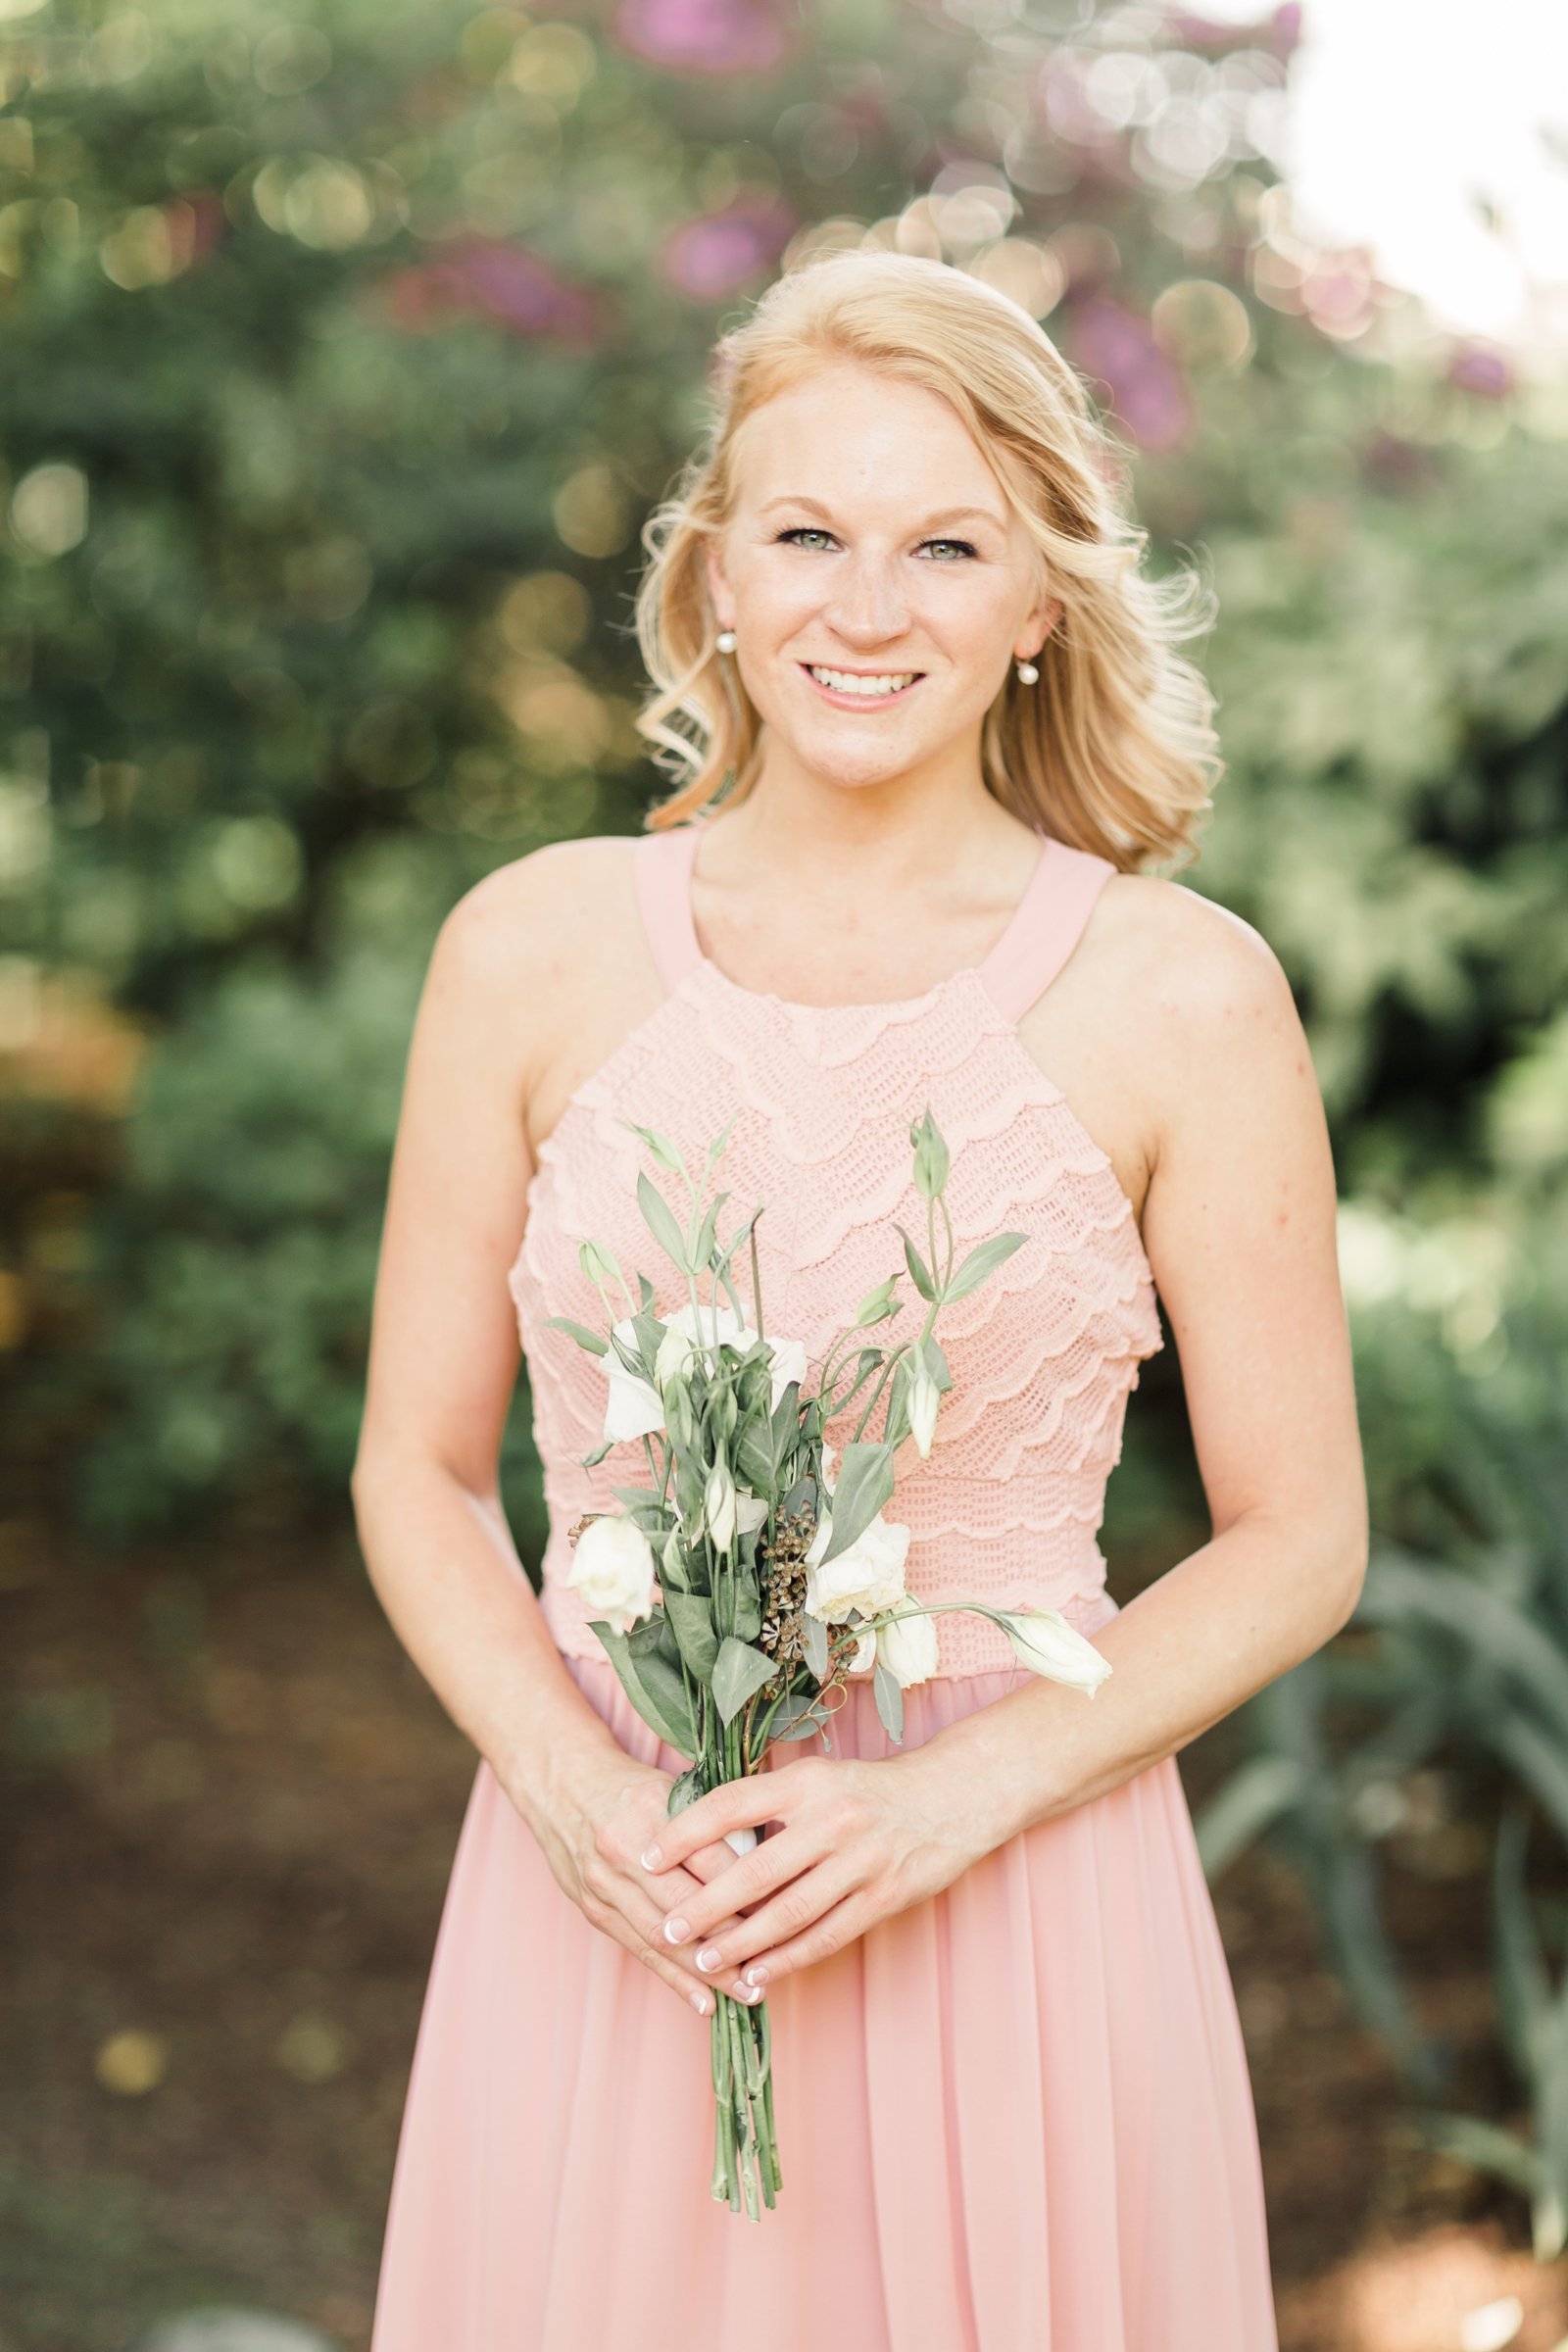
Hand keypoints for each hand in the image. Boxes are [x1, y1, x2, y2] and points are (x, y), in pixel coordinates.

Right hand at [525, 1745, 764, 2014]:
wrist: (559, 1783)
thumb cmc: (628, 1784)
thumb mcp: (671, 1787)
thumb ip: (712, 1825)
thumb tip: (769, 1861)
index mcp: (652, 1810)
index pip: (712, 1858)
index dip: (752, 1890)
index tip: (789, 1912)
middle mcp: (625, 1850)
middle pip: (689, 1905)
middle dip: (735, 1940)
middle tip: (775, 1965)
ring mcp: (604, 1884)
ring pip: (664, 1937)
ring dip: (708, 1971)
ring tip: (748, 1992)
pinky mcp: (593, 1909)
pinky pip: (639, 1950)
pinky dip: (674, 1979)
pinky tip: (705, 2002)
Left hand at [636, 1742, 991, 1994]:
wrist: (954, 1797)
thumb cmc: (871, 1790)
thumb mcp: (819, 1780)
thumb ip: (770, 1806)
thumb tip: (705, 1838)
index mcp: (807, 1782)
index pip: (732, 1804)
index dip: (685, 1831)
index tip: (648, 1854)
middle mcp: (832, 1819)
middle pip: (755, 1869)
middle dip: (706, 1903)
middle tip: (667, 1927)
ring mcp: (860, 1861)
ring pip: (789, 1912)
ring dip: (742, 1942)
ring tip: (704, 1960)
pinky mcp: (883, 1897)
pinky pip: (826, 1936)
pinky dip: (787, 1960)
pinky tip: (757, 1977)